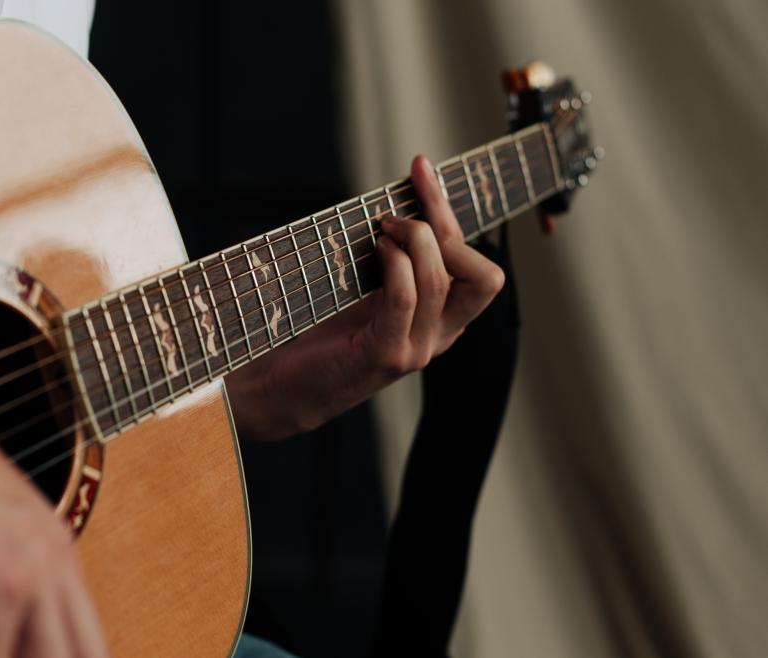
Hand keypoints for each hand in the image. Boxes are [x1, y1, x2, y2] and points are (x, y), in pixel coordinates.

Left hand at [226, 155, 504, 439]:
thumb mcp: (368, 290)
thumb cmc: (320, 335)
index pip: (479, 266)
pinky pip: (407, 297)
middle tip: (394, 211)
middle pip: (484, 276)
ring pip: (441, 278)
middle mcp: (439, 337)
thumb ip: (395, 261)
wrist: (283, 388)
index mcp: (442, 321)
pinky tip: (375, 251)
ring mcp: (416, 349)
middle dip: (443, 224)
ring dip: (412, 240)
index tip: (419, 171)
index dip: (450, 212)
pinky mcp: (385, 355)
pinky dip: (394, 264)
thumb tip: (401, 201)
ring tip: (379, 231)